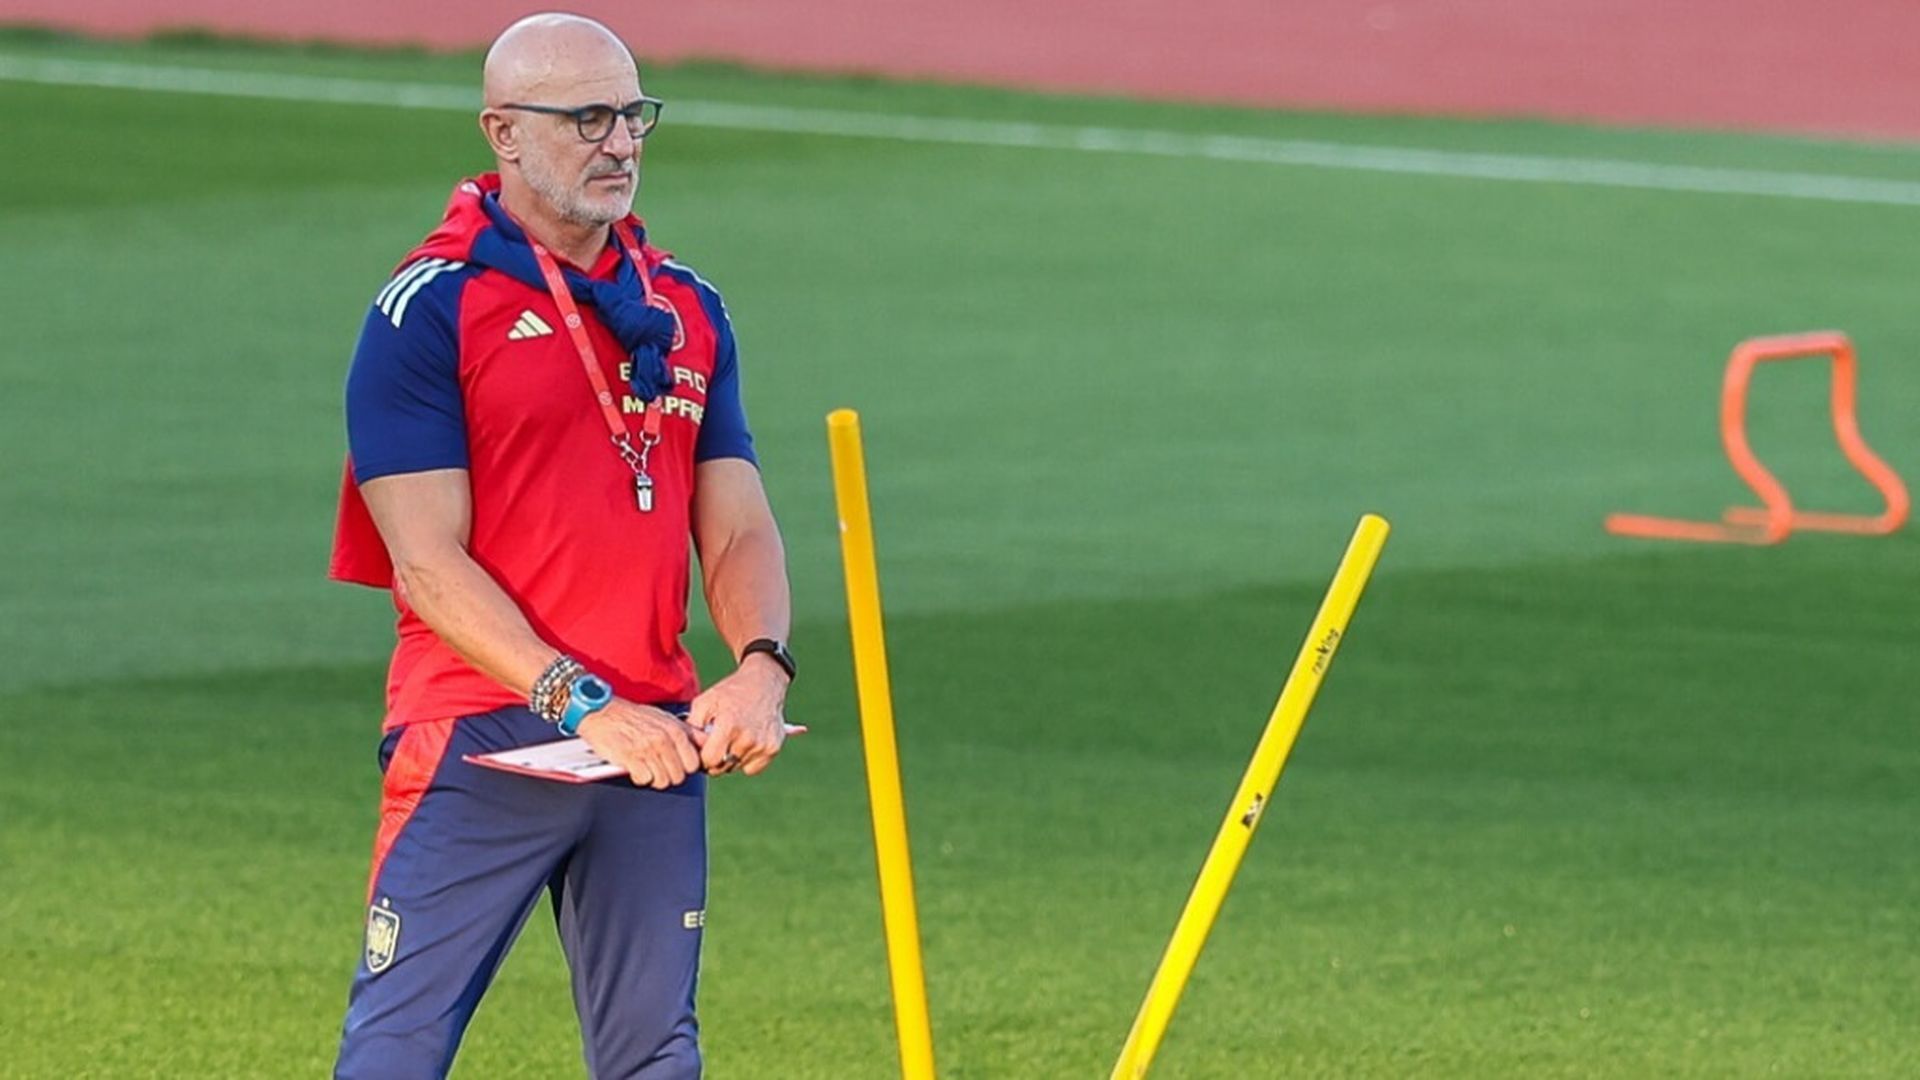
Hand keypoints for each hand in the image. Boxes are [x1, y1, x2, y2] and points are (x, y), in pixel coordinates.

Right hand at [576, 699, 701, 788]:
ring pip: (662, 781)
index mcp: (675, 730)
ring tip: (644, 767)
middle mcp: (664, 740)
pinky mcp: (630, 757)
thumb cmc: (633, 716)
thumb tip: (705, 742)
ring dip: (652, 778)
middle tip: (656, 768)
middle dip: (668, 776)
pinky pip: (644, 779)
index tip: (675, 765)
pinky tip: (634, 767)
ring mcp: (648, 749)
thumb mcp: (665, 718)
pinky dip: (639, 777)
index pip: (694, 763)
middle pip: (678, 776)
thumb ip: (685, 732)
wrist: (602, 711)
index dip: (684, 768)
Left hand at [687, 656, 789, 776]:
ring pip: (736, 768)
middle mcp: (748, 738)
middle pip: (722, 767)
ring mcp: (763, 745)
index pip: (709, 761)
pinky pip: (752, 768)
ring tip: (731, 738)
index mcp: (729, 726)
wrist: (764, 683)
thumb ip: (691, 727)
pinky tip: (744, 743)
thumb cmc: (730, 693)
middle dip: (715, 759)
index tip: (702, 748)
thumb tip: (685, 749)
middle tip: (715, 743)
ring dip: (730, 759)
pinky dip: (746, 760)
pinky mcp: (773, 748)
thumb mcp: (704, 702)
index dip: (701, 757)